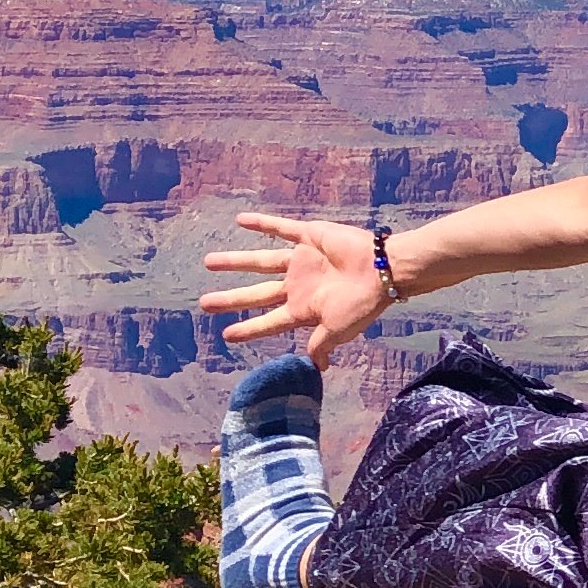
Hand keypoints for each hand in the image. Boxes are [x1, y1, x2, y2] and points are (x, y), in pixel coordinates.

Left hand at [200, 212, 396, 358]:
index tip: (226, 336)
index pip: (268, 322)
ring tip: (207, 262)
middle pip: (256, 294)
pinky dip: (262, 223)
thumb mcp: (338, 330)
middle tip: (203, 304)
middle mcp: (298, 285)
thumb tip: (317, 367)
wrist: (383, 269)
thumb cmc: (361, 303)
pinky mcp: (309, 236)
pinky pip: (281, 228)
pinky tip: (240, 220)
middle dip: (230, 300)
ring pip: (260, 261)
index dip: (248, 330)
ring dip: (235, 261)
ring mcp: (302, 261)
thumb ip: (321, 344)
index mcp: (304, 309)